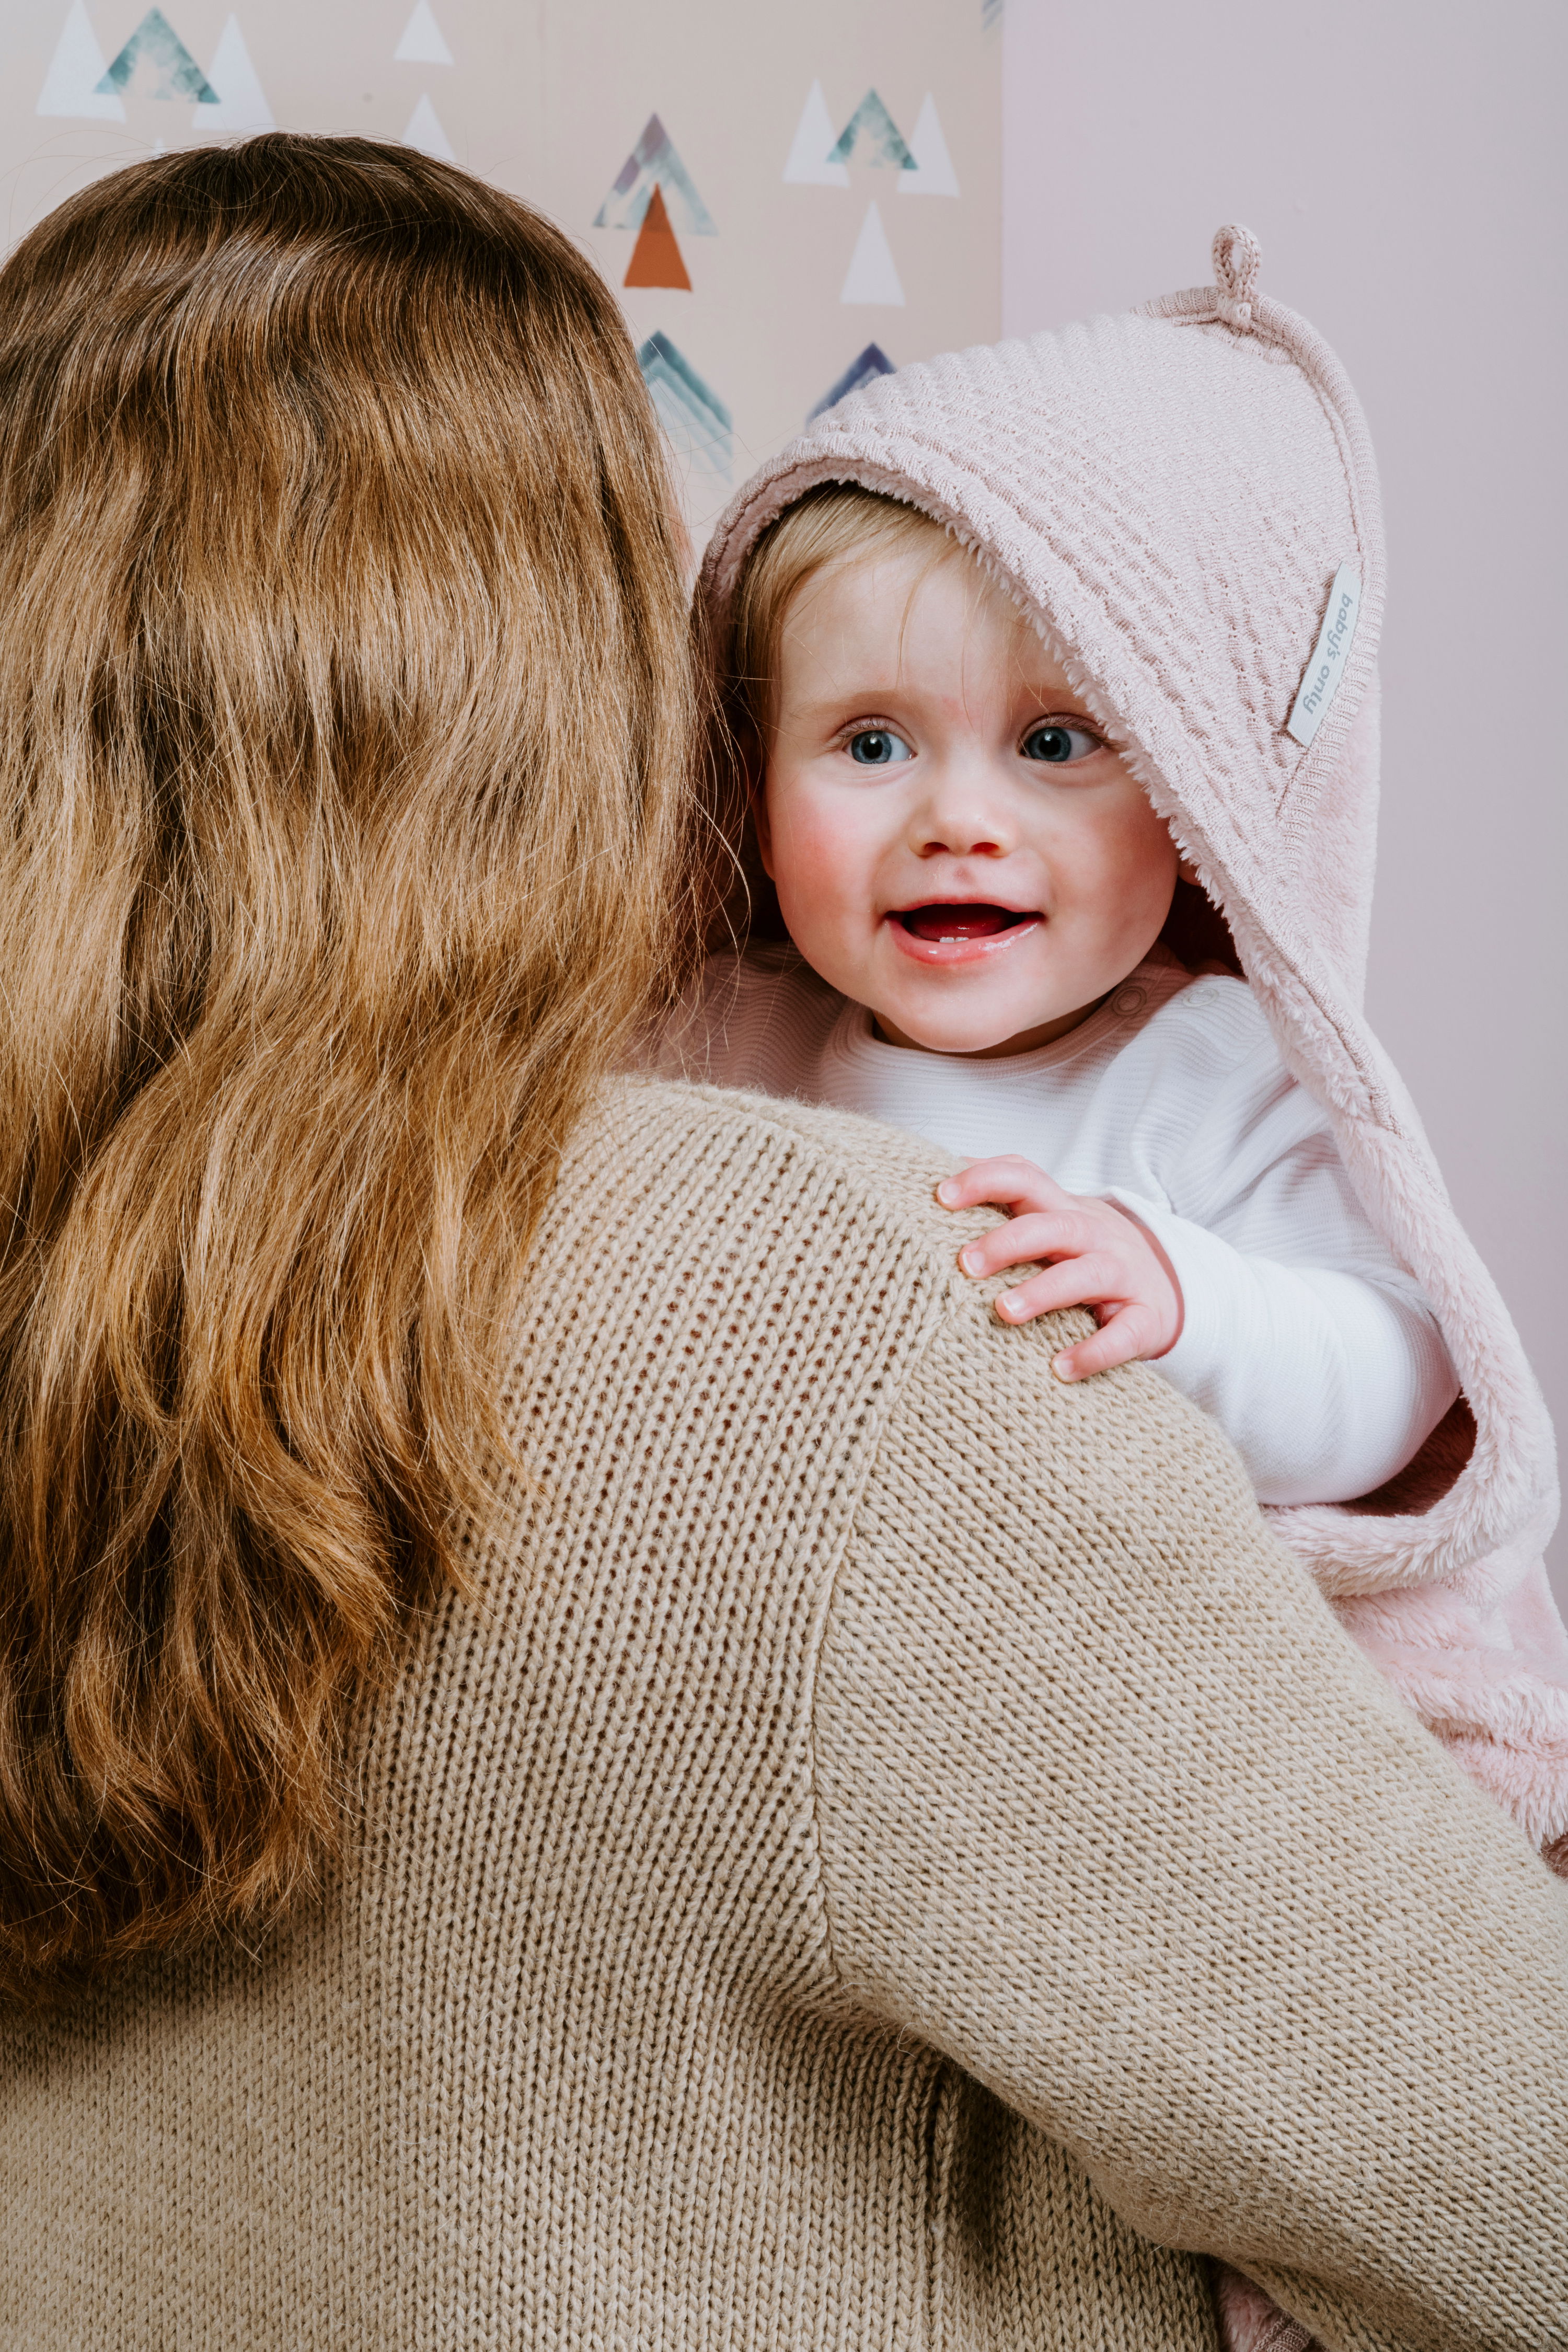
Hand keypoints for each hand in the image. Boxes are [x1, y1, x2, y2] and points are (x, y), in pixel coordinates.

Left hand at [935, 1156, 1182, 1380]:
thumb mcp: (1049, 1226)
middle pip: (1053, 1226)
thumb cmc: (1081, 1257)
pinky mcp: (1145, 1320)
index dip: (985, 1179)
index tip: (940, 1196)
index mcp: (1062, 1209)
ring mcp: (1123, 1276)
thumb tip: (930, 1190)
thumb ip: (1002, 1209)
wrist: (1165, 1289)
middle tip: (965, 1263)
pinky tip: (1060, 1369)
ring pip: (1086, 1275)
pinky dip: (1094, 1351)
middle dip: (1008, 1241)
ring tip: (1004, 1312)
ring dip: (1043, 1292)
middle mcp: (1094, 1236)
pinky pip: (1123, 1335)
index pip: (1025, 1178)